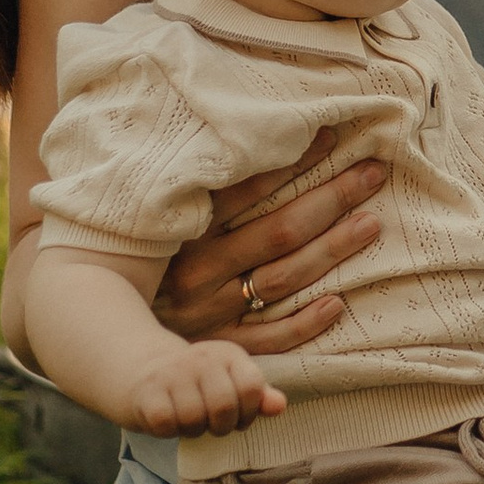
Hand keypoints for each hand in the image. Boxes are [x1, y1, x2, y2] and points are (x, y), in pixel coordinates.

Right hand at [124, 339, 287, 436]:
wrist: (139, 368)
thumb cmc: (195, 383)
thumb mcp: (229, 382)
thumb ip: (256, 395)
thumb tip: (280, 406)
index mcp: (227, 354)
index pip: (251, 387)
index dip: (249, 412)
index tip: (238, 416)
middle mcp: (200, 358)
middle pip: (224, 408)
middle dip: (220, 426)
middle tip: (209, 422)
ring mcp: (171, 373)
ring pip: (194, 420)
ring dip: (192, 430)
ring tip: (187, 418)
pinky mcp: (146, 391)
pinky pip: (166, 425)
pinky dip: (168, 431)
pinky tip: (166, 419)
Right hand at [153, 130, 383, 354]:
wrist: (112, 325)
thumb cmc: (149, 258)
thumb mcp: (165, 218)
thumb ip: (205, 185)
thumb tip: (255, 137)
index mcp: (185, 231)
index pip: (248, 191)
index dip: (294, 162)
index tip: (332, 137)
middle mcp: (198, 272)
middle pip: (278, 233)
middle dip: (330, 200)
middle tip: (371, 174)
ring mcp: (211, 313)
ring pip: (283, 279)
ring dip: (331, 250)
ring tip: (370, 223)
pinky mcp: (222, 347)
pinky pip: (271, 339)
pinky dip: (305, 322)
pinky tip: (338, 303)